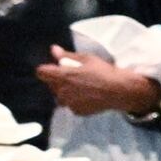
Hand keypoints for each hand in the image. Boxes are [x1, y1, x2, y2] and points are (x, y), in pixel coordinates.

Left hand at [38, 49, 160, 117]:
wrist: (120, 91)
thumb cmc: (104, 71)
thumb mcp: (87, 59)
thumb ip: (68, 55)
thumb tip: (53, 49)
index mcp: (63, 76)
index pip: (41, 72)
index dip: (47, 69)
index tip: (56, 69)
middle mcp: (62, 91)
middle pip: (51, 85)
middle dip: (58, 80)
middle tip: (75, 77)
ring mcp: (69, 103)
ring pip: (60, 96)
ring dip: (66, 92)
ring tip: (82, 88)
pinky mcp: (77, 112)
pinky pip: (70, 105)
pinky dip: (75, 101)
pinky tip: (88, 96)